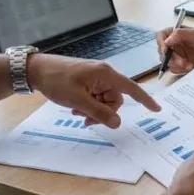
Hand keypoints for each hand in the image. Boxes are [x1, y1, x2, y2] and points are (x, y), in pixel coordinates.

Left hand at [27, 55, 160, 127]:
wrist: (36, 70)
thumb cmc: (57, 80)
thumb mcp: (78, 100)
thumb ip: (99, 112)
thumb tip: (118, 124)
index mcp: (105, 74)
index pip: (131, 88)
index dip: (145, 99)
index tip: (157, 109)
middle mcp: (103, 74)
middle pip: (115, 99)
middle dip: (104, 112)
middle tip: (86, 120)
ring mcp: (95, 77)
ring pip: (104, 101)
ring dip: (94, 110)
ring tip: (76, 112)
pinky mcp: (87, 81)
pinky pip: (95, 97)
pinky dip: (88, 105)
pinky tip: (75, 108)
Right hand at [155, 26, 193, 74]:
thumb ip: (179, 34)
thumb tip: (166, 41)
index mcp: (175, 33)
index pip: (161, 36)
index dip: (160, 43)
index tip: (166, 51)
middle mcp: (174, 44)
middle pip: (162, 51)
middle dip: (172, 58)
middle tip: (182, 61)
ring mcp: (176, 55)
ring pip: (167, 62)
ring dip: (177, 64)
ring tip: (189, 64)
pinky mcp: (180, 65)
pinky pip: (173, 69)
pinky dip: (180, 69)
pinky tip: (190, 66)